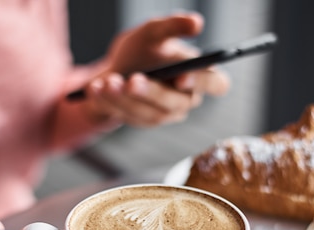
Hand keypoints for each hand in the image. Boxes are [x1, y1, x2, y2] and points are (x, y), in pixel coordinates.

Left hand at [82, 12, 229, 126]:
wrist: (116, 68)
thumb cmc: (143, 49)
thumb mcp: (154, 32)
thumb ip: (173, 25)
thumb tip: (196, 23)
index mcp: (199, 76)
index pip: (217, 85)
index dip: (203, 83)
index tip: (183, 76)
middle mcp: (185, 100)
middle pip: (175, 103)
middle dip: (152, 92)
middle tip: (132, 80)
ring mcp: (164, 115)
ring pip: (148, 113)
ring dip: (125, 98)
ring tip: (108, 81)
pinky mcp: (142, 121)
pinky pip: (127, 116)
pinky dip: (110, 101)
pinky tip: (96, 89)